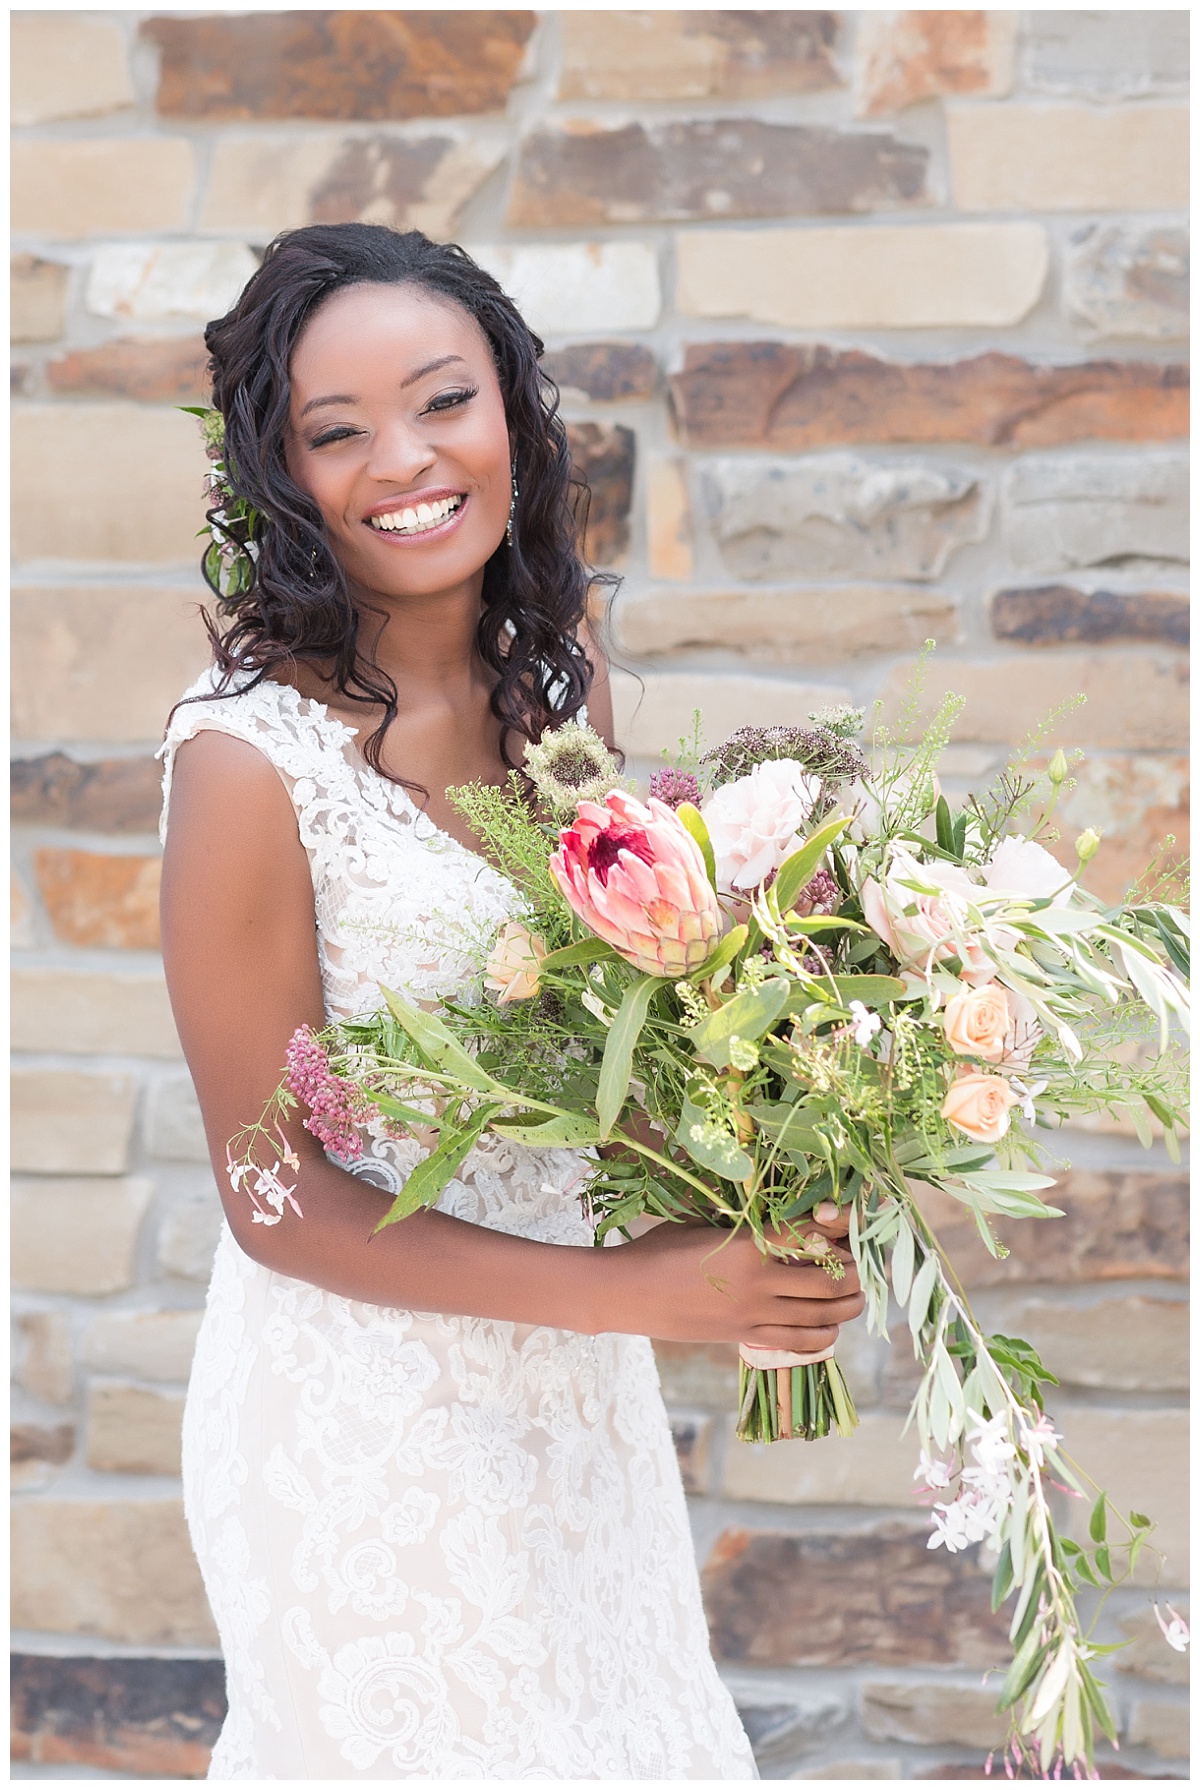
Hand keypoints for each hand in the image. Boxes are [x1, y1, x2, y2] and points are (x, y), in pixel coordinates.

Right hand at [594, 1199, 863, 1349]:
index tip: (849, 1226)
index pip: (810, 1235)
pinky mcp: (743, 1338)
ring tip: (853, 1294)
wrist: (626, 1293)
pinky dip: (822, 1335)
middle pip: (828, 1280)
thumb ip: (743, 1225)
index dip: (838, 1229)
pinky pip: (797, 1342)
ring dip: (846, 1306)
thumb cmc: (659, 1248)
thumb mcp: (702, 1225)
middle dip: (853, 1272)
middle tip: (860, 1264)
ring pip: (821, 1316)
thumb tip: (781, 1216)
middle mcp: (756, 1282)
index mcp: (746, 1245)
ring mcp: (752, 1315)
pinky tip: (827, 1326)